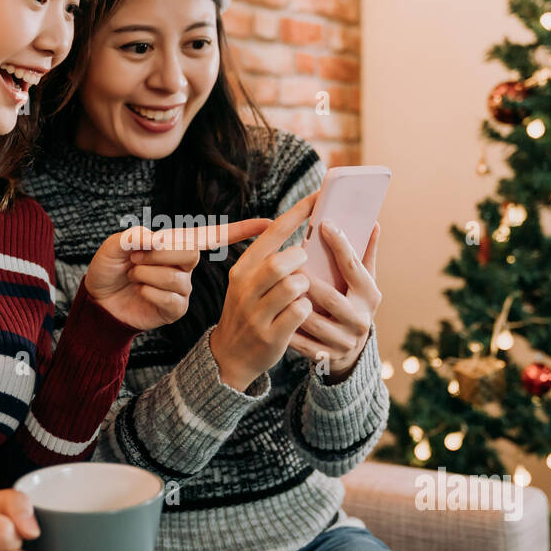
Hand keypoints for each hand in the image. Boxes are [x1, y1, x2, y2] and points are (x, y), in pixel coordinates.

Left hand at [84, 216, 272, 330]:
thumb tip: (155, 239)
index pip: (215, 235)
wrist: (98, 301)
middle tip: (135, 258)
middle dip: (158, 254)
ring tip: (134, 275)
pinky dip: (149, 292)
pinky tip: (141, 292)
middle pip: (190, 253)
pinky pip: (171, 299)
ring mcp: (183, 288)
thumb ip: (133, 237)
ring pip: (177, 278)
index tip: (270, 223)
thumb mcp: (114, 246)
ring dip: (147, 274)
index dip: (242, 229)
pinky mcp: (176, 309)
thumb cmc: (109, 268)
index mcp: (178, 243)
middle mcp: (186, 265)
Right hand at [208, 191, 318, 390]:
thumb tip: (299, 228)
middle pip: (282, 261)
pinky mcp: (270, 335)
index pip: (273, 232)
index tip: (320, 196)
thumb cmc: (249, 311)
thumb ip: (268, 259)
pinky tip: (301, 312)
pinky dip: (307, 309)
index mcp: (242, 268)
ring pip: (294, 286)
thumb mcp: (248, 282)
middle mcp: (245, 288)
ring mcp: (256, 313)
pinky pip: (300, 312)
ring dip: (306, 286)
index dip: (299, 212)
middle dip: (302, 259)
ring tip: (302, 292)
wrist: (230, 355)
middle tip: (306, 264)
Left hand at [290, 221, 380, 381]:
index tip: (324, 223)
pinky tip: (271, 314)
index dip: (340, 245)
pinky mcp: (325, 356)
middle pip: (331, 298)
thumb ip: (366, 255)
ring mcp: (343, 341)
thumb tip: (373, 223)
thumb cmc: (353, 305)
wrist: (351, 352)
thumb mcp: (364, 283)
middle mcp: (360, 320)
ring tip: (275, 287)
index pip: (354, 267)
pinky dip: (286, 328)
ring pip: (313, 322)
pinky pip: (301, 342)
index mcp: (370, 296)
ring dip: (292, 305)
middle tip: (288, 262)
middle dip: (308, 281)